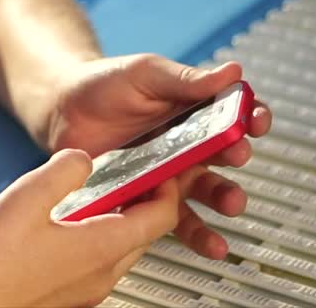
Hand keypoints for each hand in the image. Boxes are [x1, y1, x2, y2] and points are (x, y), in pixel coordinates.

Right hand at [0, 149, 180, 307]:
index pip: (161, 217)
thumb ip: (65, 169)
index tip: (159, 171)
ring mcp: (87, 291)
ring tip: (95, 199)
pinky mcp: (69, 298)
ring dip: (118, 223)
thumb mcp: (28, 194)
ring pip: (121, 252)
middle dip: (143, 204)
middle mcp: (102, 274)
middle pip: (145, 235)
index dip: (166, 188)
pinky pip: (97, 266)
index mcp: (102, 247)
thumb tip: (83, 159)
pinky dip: (96, 242)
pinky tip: (66, 228)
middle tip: (130, 180)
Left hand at [43, 54, 272, 258]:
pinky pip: (177, 219)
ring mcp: (172, 173)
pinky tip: (210, 243)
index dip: (251, 117)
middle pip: (227, 155)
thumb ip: (186, 78)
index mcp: (195, 109)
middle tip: (236, 154)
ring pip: (208, 192)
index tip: (254, 120)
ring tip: (231, 204)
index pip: (235, 114)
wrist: (61, 110)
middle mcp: (190, 144)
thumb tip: (231, 71)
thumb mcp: (146, 73)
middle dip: (238, 156)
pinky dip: (196, 234)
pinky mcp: (150, 197)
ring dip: (225, 199)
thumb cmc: (104, 84)